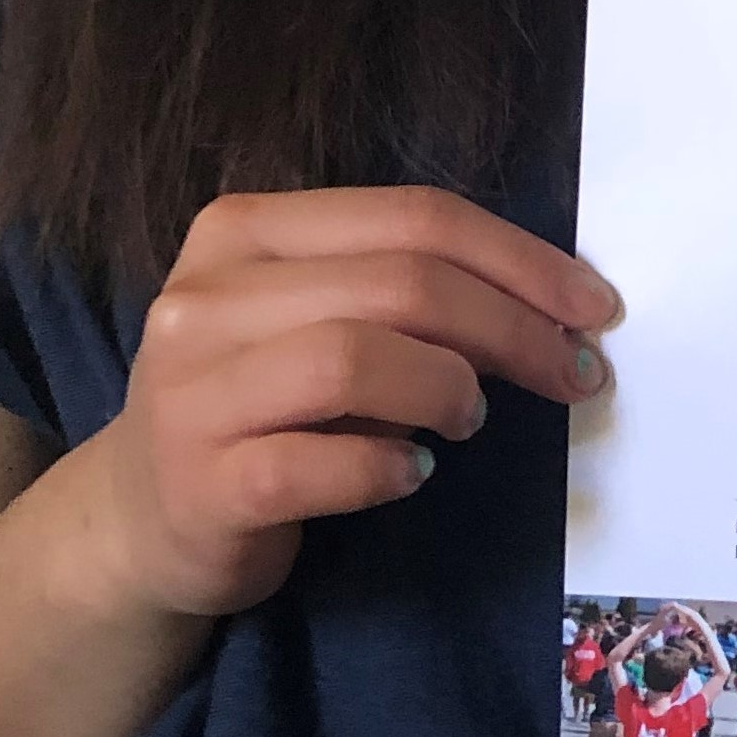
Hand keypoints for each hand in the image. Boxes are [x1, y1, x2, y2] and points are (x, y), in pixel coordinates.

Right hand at [92, 187, 619, 619]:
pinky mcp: (199, 484)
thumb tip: (554, 304)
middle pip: (399, 282)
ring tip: (468, 419)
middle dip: (513, 327)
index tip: (596, 307)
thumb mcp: (317, 321)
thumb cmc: (263, 407)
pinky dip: (388, 467)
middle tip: (574, 374)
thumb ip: (404, 293)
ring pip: (355, 357)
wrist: (140, 520)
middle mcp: (205, 298)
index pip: (413, 216)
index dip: (521, 259)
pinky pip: (321, 463)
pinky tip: (411, 473)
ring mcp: (192, 391)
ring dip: (447, 389)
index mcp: (244, 231)